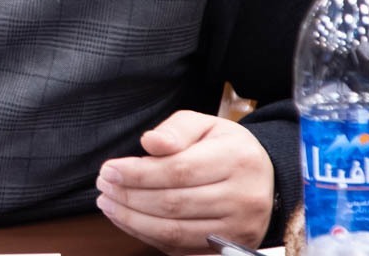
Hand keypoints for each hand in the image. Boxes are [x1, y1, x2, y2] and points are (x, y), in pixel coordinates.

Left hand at [95, 109, 273, 255]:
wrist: (265, 178)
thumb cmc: (226, 147)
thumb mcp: (205, 124)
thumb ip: (176, 129)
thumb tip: (150, 142)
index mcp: (238, 160)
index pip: (178, 170)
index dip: (138, 173)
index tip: (109, 169)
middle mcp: (243, 198)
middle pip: (173, 203)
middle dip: (129, 196)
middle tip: (103, 186)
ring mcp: (239, 229)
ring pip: (174, 231)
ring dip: (133, 219)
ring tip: (108, 203)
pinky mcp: (229, 248)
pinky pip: (180, 248)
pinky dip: (147, 236)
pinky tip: (127, 219)